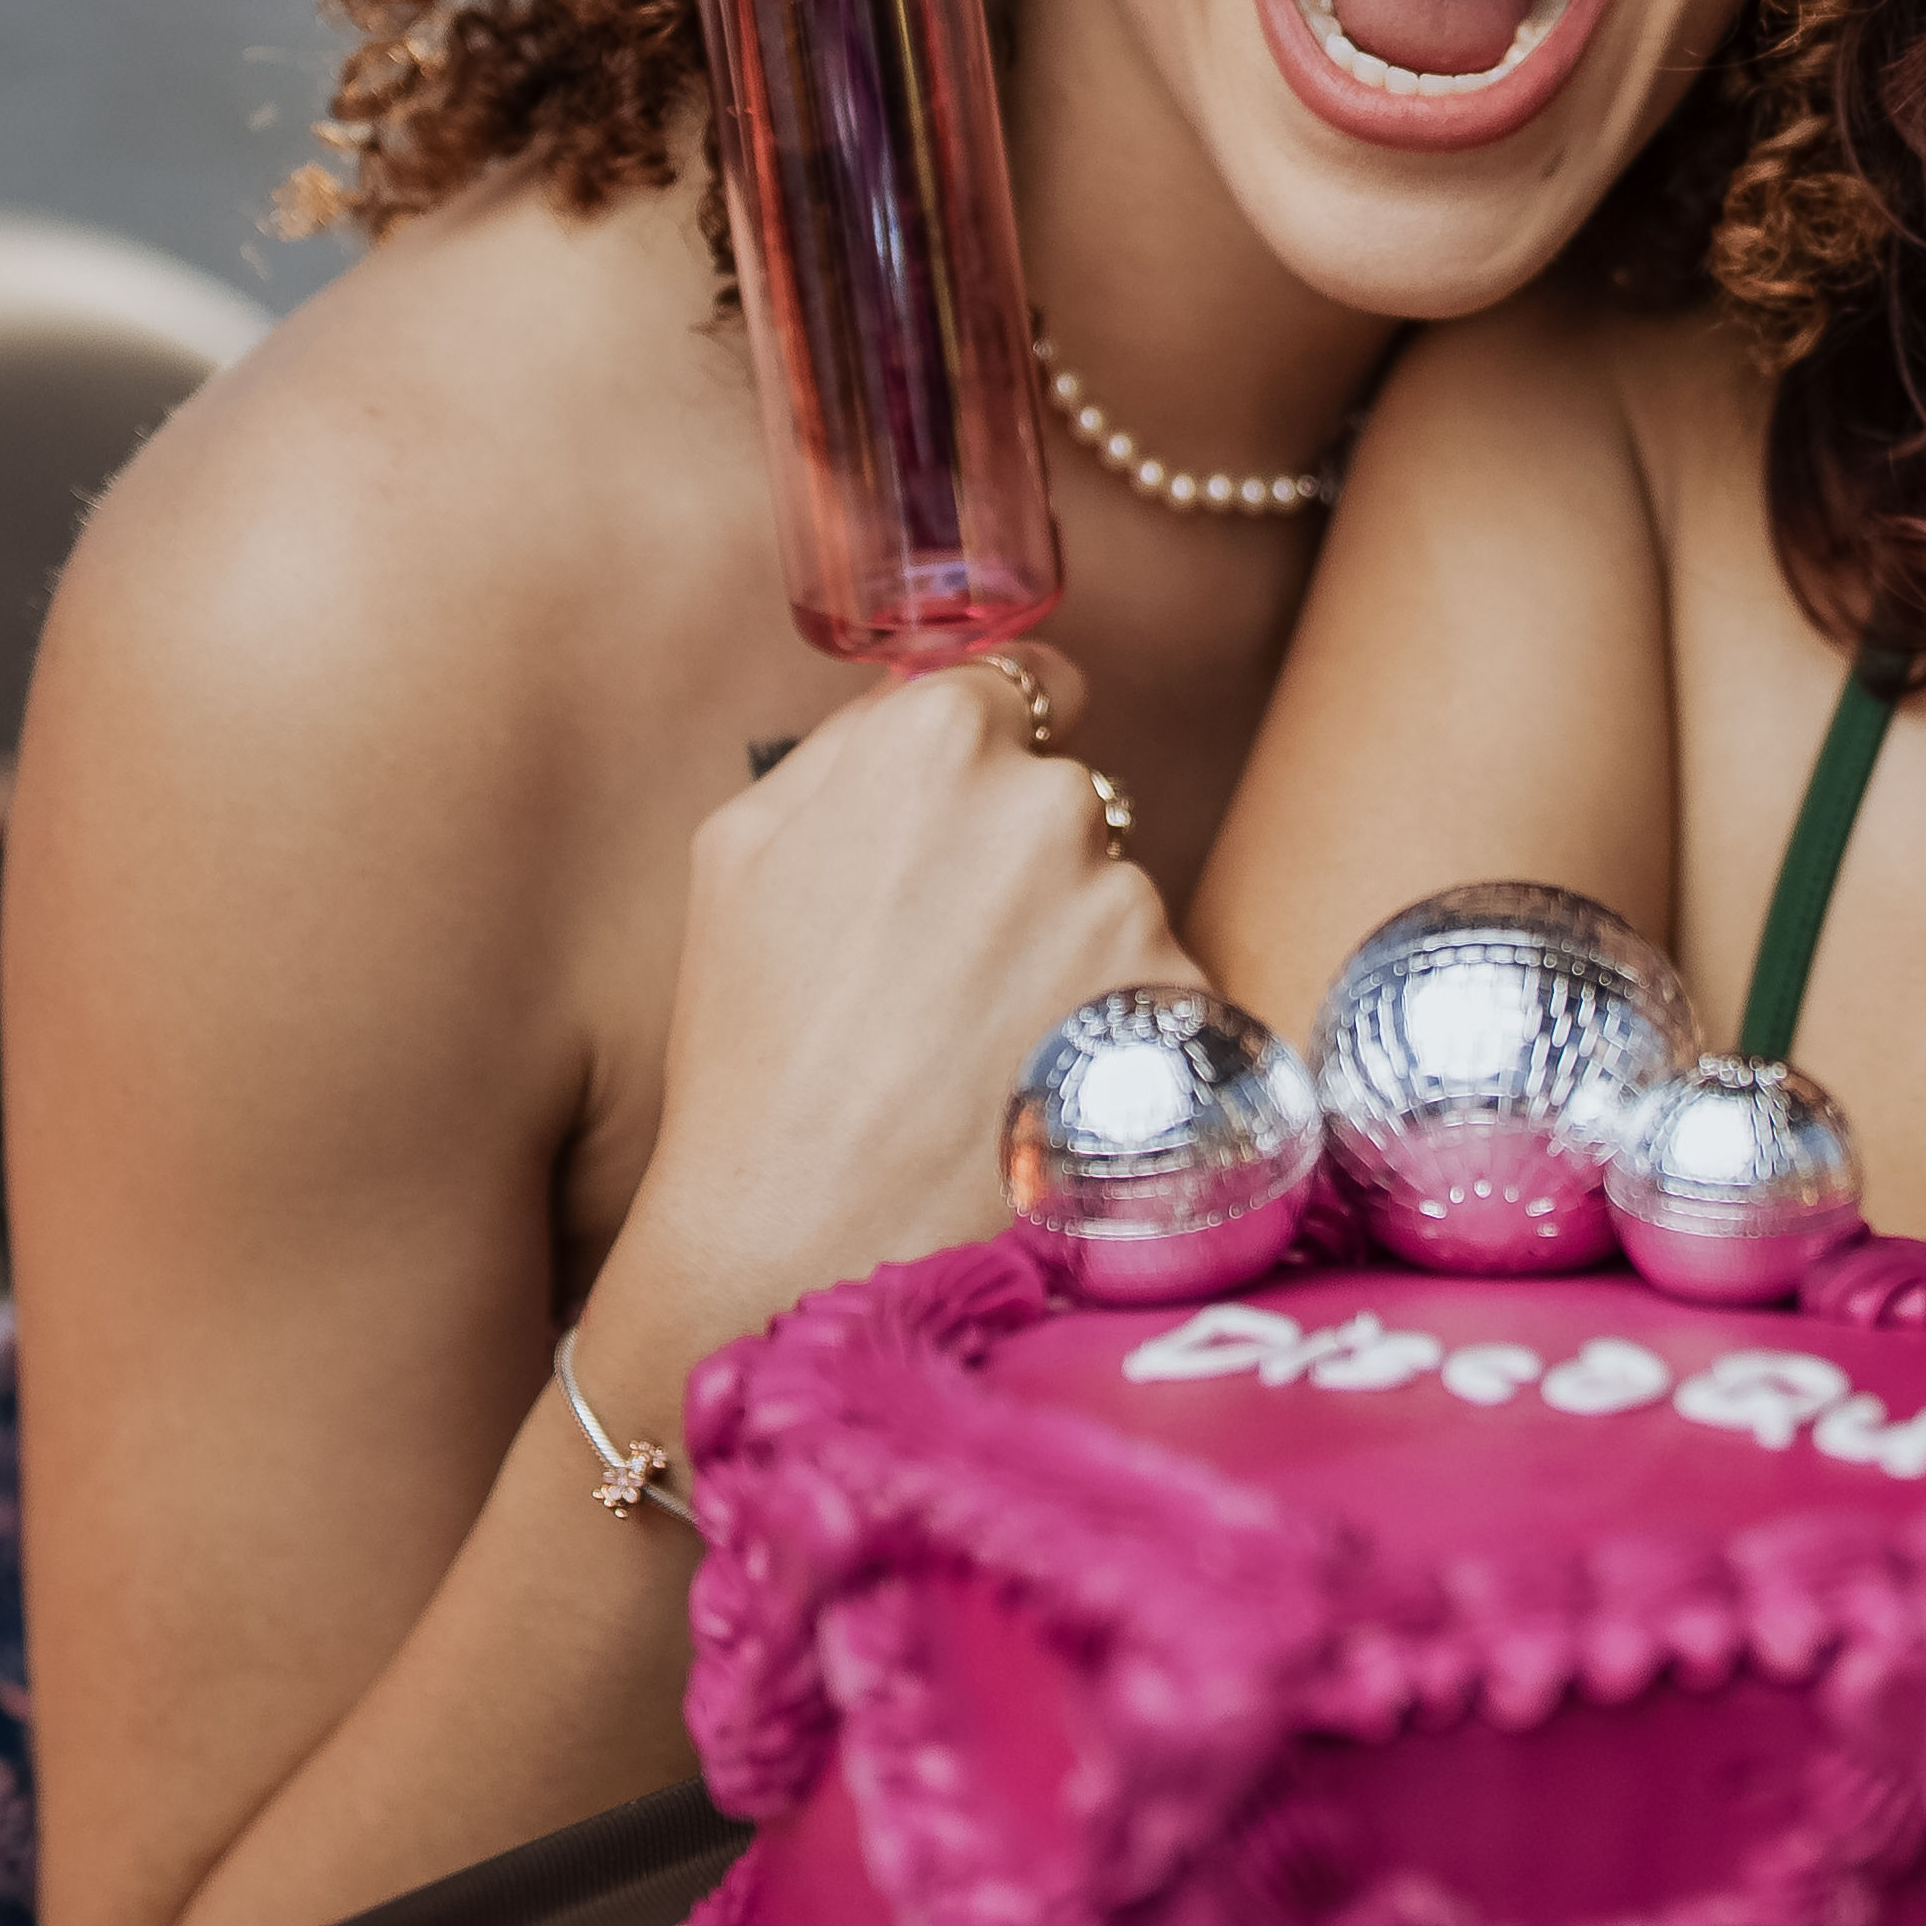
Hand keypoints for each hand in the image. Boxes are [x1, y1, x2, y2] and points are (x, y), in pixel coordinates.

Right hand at [591, 648, 1187, 1406]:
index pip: (1028, 686)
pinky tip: (1031, 1095)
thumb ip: (851, 742)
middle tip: (943, 977)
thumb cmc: (756, 1052)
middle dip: (1027, 867)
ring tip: (975, 1055)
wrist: (804, 1238)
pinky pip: (1160, 997)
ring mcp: (1127, 906)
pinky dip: (1115, 1040)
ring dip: (1071, 959)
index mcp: (936, 740)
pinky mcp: (1184, 1006)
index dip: (998, 758)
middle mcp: (1050, 802)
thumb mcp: (741, 854)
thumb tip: (936, 687)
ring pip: (1118, 903)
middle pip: (1074, 800)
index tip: (967, 830)